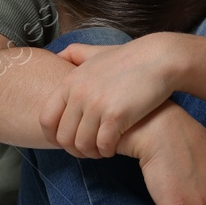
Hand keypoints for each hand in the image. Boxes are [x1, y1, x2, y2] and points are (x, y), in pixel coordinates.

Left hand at [39, 33, 180, 157]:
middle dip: (73, 149)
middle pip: (63, 137)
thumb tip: (57, 57)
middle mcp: (79, 94)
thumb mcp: (95, 52)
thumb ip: (74, 54)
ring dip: (91, 153)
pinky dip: (106, 151)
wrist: (159, 59)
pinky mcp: (116, 116)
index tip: (64, 142)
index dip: (53, 136)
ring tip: (100, 150)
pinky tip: (112, 148)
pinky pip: (103, 145)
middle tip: (86, 150)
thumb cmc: (129, 58)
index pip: (46, 119)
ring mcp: (96, 105)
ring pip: (82, 144)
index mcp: (70, 82)